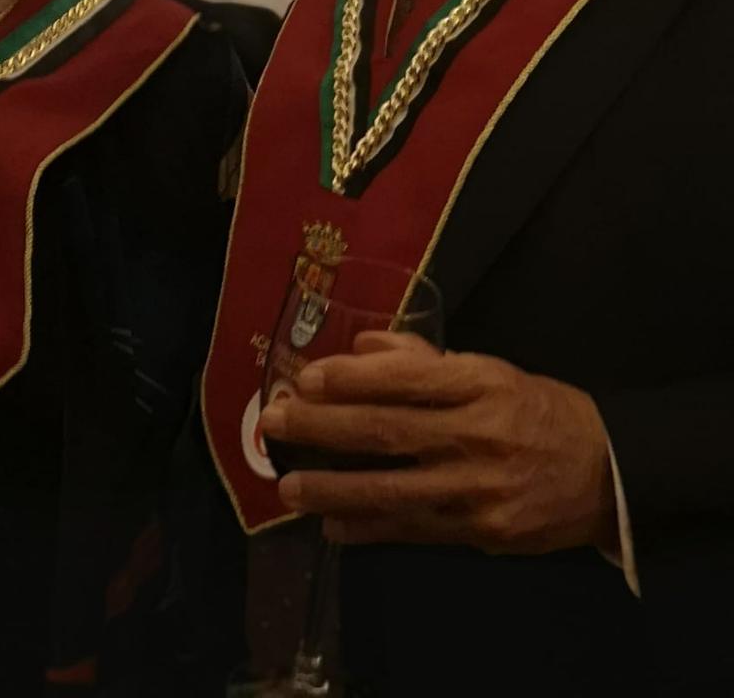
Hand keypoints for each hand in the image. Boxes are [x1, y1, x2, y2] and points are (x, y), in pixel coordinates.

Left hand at [258, 332, 616, 554]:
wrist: (607, 474)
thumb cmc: (536, 409)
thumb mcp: (488, 370)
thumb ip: (423, 359)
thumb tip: (359, 347)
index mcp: (479, 383)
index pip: (405, 378)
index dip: (351, 379)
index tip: (306, 378)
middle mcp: (476, 434)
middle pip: (388, 430)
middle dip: (323, 426)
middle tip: (273, 422)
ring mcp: (478, 489)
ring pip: (393, 489)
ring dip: (334, 488)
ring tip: (289, 486)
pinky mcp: (481, 533)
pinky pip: (414, 530)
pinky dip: (370, 528)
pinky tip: (332, 527)